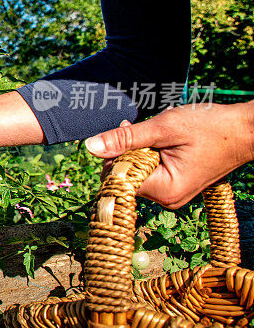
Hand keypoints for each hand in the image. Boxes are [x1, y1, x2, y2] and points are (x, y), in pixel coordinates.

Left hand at [85, 102, 253, 207]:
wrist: (245, 131)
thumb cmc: (211, 127)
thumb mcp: (163, 128)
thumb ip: (125, 139)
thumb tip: (90, 147)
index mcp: (164, 191)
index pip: (118, 178)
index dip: (115, 154)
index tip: (126, 130)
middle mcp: (166, 199)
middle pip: (125, 176)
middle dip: (126, 151)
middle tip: (141, 129)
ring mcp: (170, 194)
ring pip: (135, 171)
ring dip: (138, 150)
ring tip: (157, 134)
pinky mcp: (174, 186)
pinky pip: (148, 171)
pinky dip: (148, 154)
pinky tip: (161, 141)